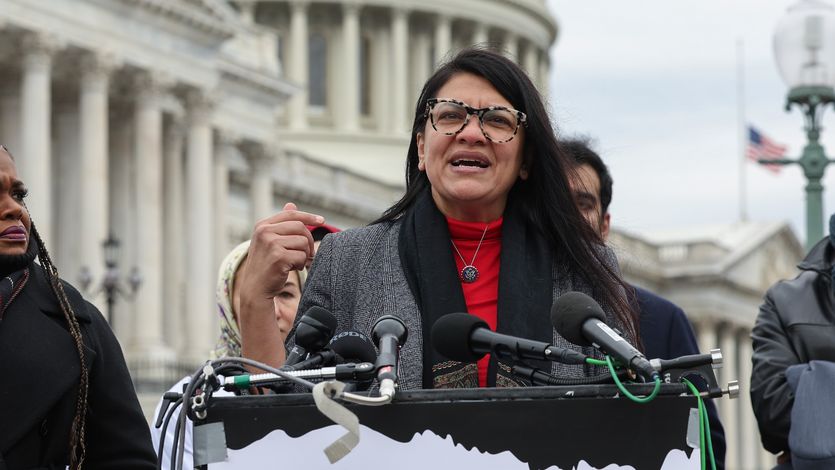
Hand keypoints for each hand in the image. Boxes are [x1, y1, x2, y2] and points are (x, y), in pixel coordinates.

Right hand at [238, 202, 324, 368]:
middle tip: (306, 253)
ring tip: (294, 263)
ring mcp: (270, 243)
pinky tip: (291, 269)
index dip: (308, 216)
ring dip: (303, 254)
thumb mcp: (270, 241)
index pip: (291, 214)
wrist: (255, 289)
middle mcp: (264, 231)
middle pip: (300, 227)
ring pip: (302, 242)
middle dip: (308, 241)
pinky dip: (300, 264)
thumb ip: (282, 224)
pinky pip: (301, 256)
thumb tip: (292, 203)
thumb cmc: (266, 265)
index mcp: (262, 225)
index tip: (322, 220)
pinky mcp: (278, 257)